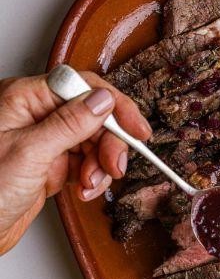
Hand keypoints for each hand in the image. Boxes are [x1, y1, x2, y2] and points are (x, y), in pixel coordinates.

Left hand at [0, 73, 150, 254]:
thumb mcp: (30, 153)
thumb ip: (69, 124)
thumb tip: (102, 101)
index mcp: (24, 99)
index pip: (81, 87)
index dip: (113, 105)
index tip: (136, 128)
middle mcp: (35, 116)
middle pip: (92, 116)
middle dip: (108, 143)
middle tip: (114, 167)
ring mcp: (43, 141)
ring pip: (92, 142)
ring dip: (100, 166)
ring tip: (90, 185)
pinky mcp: (49, 166)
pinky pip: (84, 164)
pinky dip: (91, 178)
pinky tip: (84, 191)